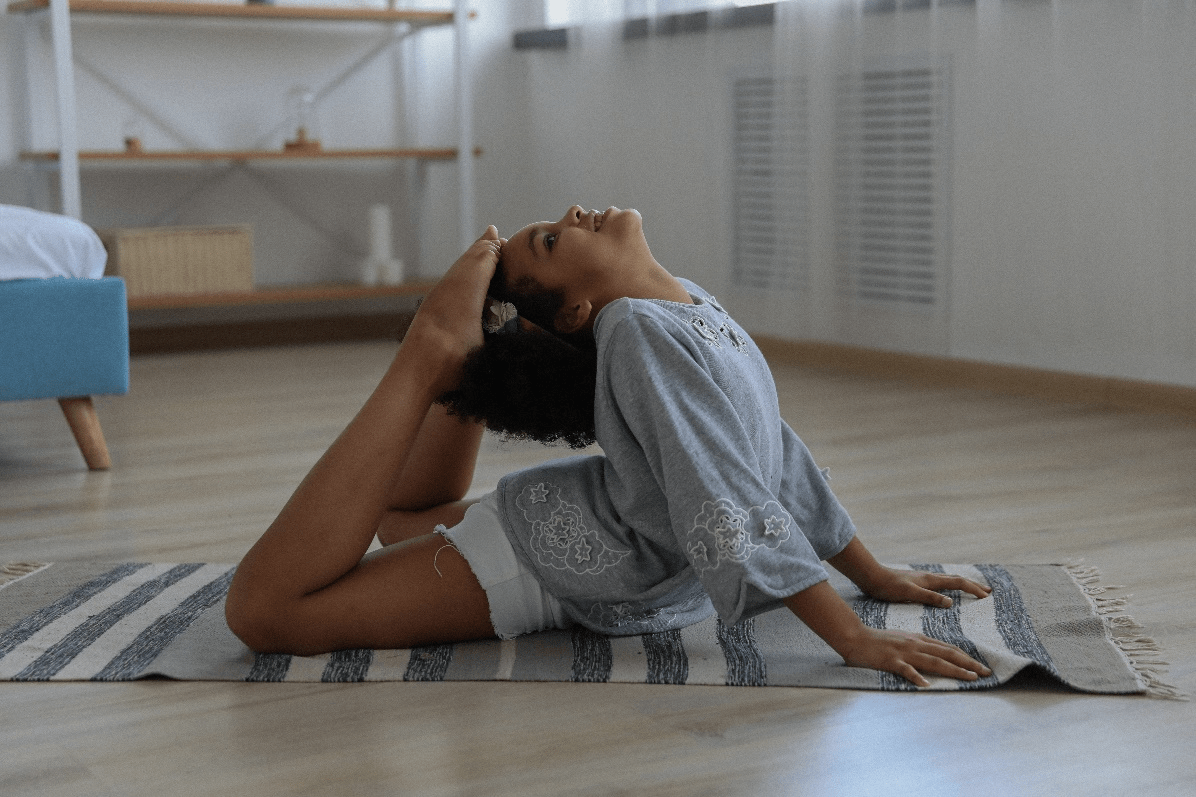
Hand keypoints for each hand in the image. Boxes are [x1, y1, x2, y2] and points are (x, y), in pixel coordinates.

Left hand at [401, 227, 503, 392]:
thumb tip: (534, 331)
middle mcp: (450, 289)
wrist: (413, 375)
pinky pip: (448, 282)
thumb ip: (508, 336)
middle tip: (493, 234)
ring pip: (456, 270)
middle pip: (468, 260)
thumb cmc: (453, 364)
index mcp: (467, 292)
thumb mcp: (487, 349)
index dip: (496, 250)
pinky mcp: (428, 309)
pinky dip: (459, 273)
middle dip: (482, 247)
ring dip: (469, 259)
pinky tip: (463, 279)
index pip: (485, 262)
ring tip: (481, 249)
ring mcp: (436, 298)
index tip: (506, 241)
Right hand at [838, 626, 991, 687]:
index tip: (981, 667)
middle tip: (986, 672)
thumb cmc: (878, 640)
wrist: (855, 637)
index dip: (966, 658)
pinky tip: (926, 685)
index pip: (948, 649)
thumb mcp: (903, 639)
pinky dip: (917, 677)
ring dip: (953, 669)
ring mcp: (904, 653)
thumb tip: (937, 654)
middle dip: (968, 664)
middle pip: (946, 654)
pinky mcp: (891, 661)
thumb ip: (920, 646)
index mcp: (919, 640)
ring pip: (933, 661)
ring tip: (970, 677)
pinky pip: (906, 670)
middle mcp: (916, 644)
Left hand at [860, 567, 991, 608]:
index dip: (973, 589)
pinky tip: (947, 592)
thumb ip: (930, 597)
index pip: (957, 583)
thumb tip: (951, 603)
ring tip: (973, 590)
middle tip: (988, 592)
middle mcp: (929, 578)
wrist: (872, 578)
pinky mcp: (917, 583)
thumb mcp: (910, 593)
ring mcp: (923, 579)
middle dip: (973, 585)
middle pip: (956, 580)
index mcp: (930, 580)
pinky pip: (940, 584)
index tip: (986, 596)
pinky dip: (950, 587)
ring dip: (963, 585)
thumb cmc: (889, 587)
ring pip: (948, 581)